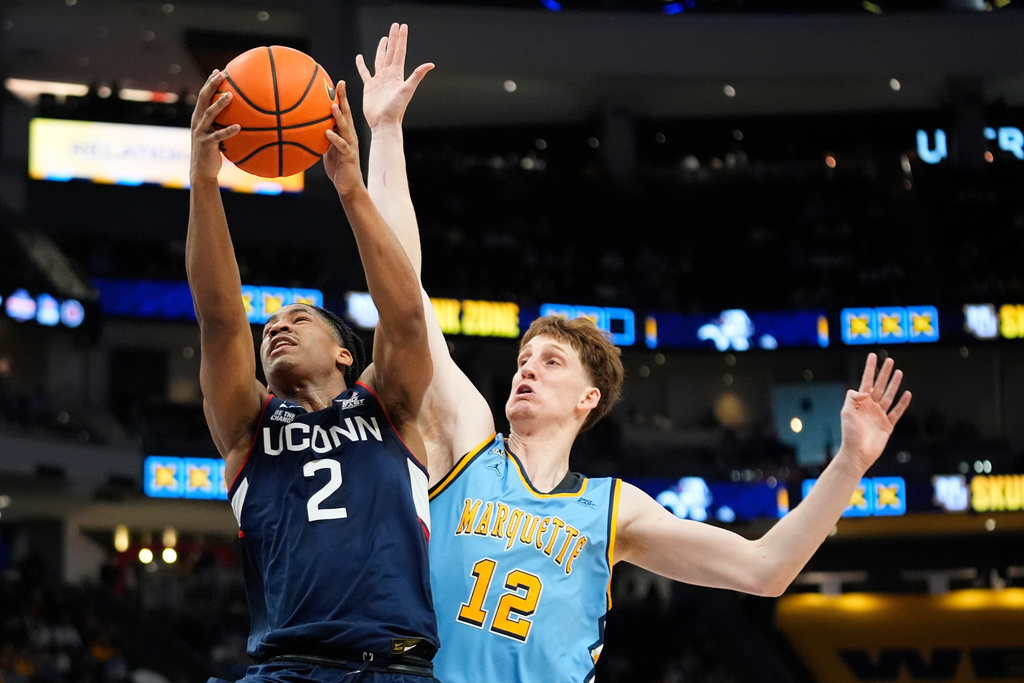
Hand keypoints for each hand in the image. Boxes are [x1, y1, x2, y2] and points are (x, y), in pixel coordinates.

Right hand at [190, 70, 238, 182]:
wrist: (202, 171)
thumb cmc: (213, 152)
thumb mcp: (217, 135)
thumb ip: (224, 124)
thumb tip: (244, 117)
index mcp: (199, 117)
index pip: (204, 96)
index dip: (209, 82)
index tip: (218, 70)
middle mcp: (197, 121)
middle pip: (203, 99)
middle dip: (212, 85)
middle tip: (222, 74)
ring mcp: (200, 132)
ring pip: (209, 114)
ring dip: (219, 104)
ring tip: (230, 96)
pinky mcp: (206, 144)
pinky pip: (218, 136)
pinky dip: (228, 131)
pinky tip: (239, 127)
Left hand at [323, 81, 364, 197]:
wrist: (349, 186)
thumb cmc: (338, 167)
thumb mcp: (327, 149)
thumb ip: (321, 136)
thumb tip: (306, 127)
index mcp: (345, 133)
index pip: (344, 111)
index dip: (341, 97)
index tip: (337, 82)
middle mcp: (350, 136)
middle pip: (347, 114)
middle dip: (344, 99)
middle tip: (340, 84)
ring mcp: (351, 145)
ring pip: (346, 128)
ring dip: (339, 116)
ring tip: (333, 105)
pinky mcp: (349, 156)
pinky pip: (341, 146)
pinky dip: (334, 138)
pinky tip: (328, 132)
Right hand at [356, 22, 433, 128]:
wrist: (384, 123)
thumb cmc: (396, 109)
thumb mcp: (407, 90)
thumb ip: (417, 76)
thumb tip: (431, 64)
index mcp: (397, 74)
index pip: (399, 51)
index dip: (401, 38)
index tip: (402, 26)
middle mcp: (388, 75)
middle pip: (391, 52)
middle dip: (393, 38)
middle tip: (394, 25)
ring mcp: (379, 80)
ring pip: (380, 60)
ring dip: (382, 49)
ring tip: (384, 38)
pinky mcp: (369, 87)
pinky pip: (365, 72)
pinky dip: (361, 65)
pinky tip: (360, 58)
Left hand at [838, 353, 911, 471]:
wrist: (858, 454)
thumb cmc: (850, 434)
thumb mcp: (847, 413)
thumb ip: (852, 399)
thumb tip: (861, 389)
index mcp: (860, 402)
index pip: (866, 381)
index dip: (870, 369)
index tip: (872, 356)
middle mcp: (870, 407)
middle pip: (880, 386)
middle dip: (884, 373)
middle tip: (890, 360)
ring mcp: (880, 415)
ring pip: (889, 396)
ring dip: (894, 384)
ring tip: (899, 372)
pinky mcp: (888, 425)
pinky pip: (897, 412)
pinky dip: (902, 403)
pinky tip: (907, 393)